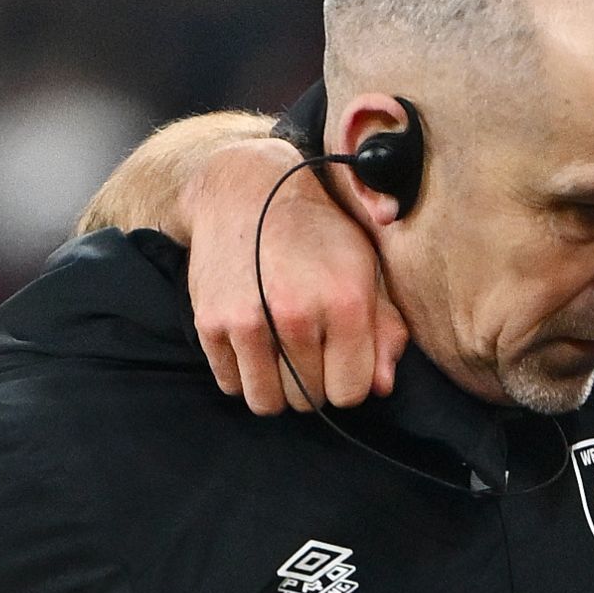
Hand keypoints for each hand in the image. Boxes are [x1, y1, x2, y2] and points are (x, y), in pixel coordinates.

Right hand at [179, 132, 410, 415]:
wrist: (248, 190)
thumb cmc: (319, 234)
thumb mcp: (365, 270)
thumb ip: (384, 332)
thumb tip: (381, 388)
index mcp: (345, 302)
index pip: (351, 392)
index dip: (348, 381)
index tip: (340, 359)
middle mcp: (295, 314)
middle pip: (309, 400)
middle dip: (313, 383)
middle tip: (308, 348)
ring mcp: (247, 319)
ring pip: (267, 402)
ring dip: (277, 388)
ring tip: (281, 354)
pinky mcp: (209, 321)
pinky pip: (231, 385)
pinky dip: (243, 375)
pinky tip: (253, 345)